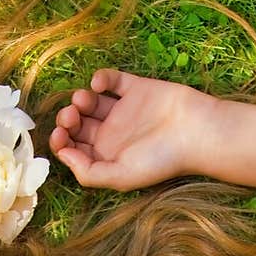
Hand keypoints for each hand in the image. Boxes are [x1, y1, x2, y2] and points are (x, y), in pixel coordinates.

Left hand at [49, 68, 214, 190]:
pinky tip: (99, 85)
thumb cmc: (161, 160)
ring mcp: (123, 111)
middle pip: (77, 125)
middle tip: (71, 117)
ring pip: (89, 102)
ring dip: (79, 99)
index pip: (74, 149)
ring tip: (84, 101)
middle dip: (67, 120)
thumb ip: (89, 173)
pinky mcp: (135, 88)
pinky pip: (111, 80)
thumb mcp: (121, 177)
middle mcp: (112, 135)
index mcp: (107, 158)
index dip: (61, 142)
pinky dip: (100, 78)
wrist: (195, 132)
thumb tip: (64, 156)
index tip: (59, 135)